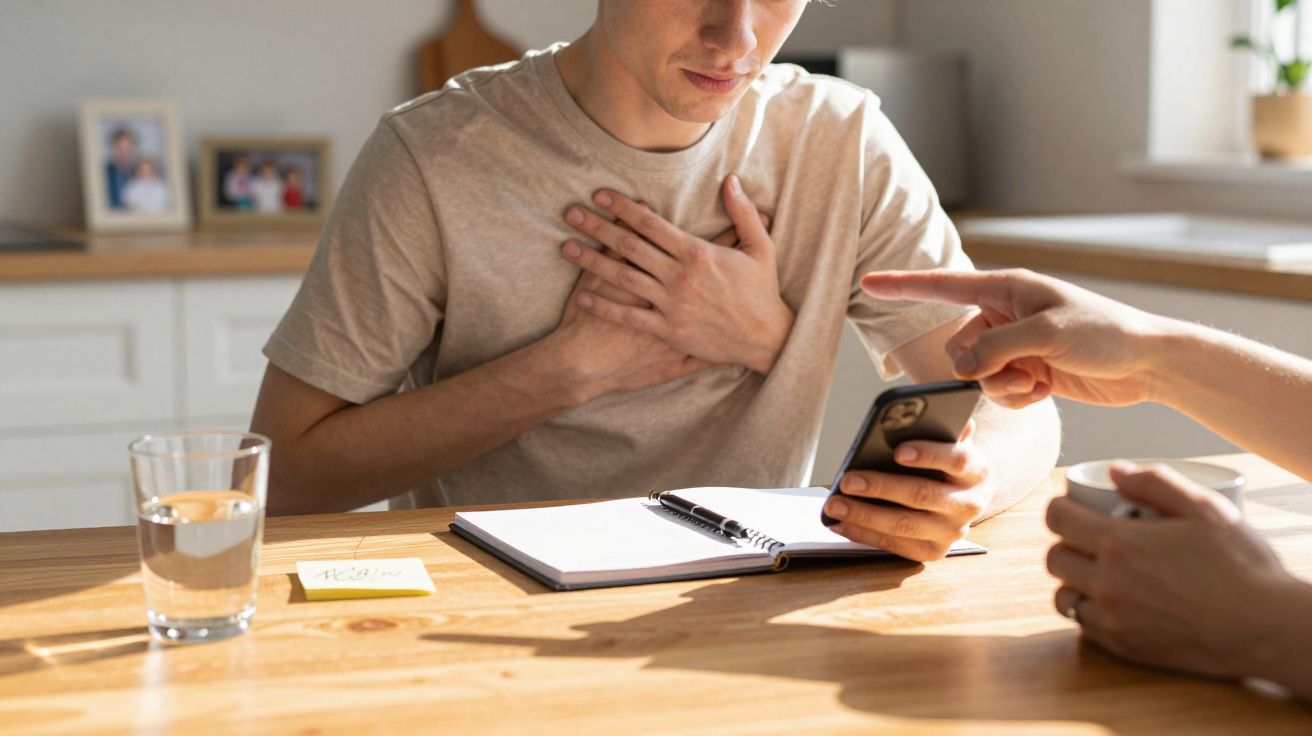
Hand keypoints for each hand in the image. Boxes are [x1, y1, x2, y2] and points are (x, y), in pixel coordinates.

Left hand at [561, 175, 794, 374]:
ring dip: (591, 261)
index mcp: (698, 252)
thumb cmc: (762, 292)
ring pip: (623, 278)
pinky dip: (605, 307)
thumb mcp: (761, 247)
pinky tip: (582, 297)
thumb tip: (731, 180)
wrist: (765, 339)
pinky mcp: (668, 331)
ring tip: (566, 247)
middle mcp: (679, 277)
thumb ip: (743, 213)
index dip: (622, 207)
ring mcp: (671, 304)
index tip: (598, 195)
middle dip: (597, 227)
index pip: (650, 223)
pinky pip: (629, 317)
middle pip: (629, 245)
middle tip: (570, 213)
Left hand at [822, 420, 990, 561]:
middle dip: (882, 487)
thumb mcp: (950, 440)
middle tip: (847, 480)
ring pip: (904, 524)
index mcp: (977, 470)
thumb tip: (931, 407)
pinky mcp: (933, 552)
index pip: (957, 459)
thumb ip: (942, 425)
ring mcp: (952, 532)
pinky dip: (864, 534)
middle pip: (923, 495)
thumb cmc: (947, 461)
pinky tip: (840, 522)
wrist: (966, 497)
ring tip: (834, 504)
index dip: (929, 454)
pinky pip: (894, 544)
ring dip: (865, 515)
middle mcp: (970, 504)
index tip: (898, 451)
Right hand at [859, 268, 1170, 408]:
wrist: (1147, 362)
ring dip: (1003, 386)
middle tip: (1020, 371)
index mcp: (1006, 289)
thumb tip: (963, 369)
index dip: (902, 286)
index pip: (942, 286)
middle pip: (958, 347)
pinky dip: (1017, 396)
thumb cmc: (1106, 333)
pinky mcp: (1027, 370)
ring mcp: (1015, 344)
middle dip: (981, 367)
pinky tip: (1045, 390)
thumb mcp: (1047, 335)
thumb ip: (997, 348)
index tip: (867, 283)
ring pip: (976, 374)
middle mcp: (1005, 314)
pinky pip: (998, 390)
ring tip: (1038, 381)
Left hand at [1046, 461, 1296, 679]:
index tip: (1074, 508)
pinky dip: (1090, 611)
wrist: (1266, 629)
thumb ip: (1156, 482)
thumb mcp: (1205, 509)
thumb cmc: (1241, 566)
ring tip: (1099, 572)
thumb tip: (1115, 471)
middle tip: (1089, 539)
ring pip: (1063, 596)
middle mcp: (1108, 583)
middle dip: (1066, 542)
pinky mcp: (1125, 647)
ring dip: (1073, 581)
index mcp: (1121, 544)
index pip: (1057, 519)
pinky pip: (1084, 626)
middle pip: (1054, 557)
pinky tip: (1114, 602)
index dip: (1061, 508)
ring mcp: (1113, 619)